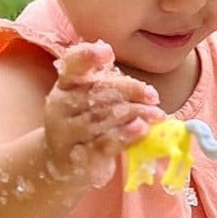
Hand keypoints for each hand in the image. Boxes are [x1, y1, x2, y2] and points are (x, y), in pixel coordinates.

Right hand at [45, 43, 160, 186]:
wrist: (67, 165)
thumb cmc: (88, 125)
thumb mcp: (94, 101)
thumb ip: (108, 85)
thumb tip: (127, 72)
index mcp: (65, 85)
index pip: (72, 66)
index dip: (87, 57)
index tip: (107, 51)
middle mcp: (60, 106)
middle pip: (96, 93)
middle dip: (129, 91)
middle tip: (153, 95)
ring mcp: (66, 133)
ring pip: (102, 118)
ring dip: (134, 114)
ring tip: (156, 114)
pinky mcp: (78, 157)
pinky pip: (103, 143)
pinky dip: (125, 135)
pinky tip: (141, 129)